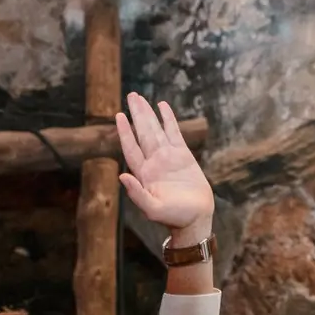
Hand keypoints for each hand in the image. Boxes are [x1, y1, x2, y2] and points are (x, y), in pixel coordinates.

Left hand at [116, 95, 213, 242]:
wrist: (195, 218)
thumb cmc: (173, 218)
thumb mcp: (152, 209)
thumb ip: (137, 194)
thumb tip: (121, 177)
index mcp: (144, 174)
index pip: (131, 148)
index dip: (125, 132)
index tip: (119, 116)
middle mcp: (153, 162)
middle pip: (143, 133)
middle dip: (137, 114)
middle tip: (131, 95)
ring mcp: (168, 157)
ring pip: (156, 130)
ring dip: (148, 114)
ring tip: (140, 97)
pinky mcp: (183, 156)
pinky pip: (174, 133)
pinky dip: (168, 119)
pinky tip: (162, 106)